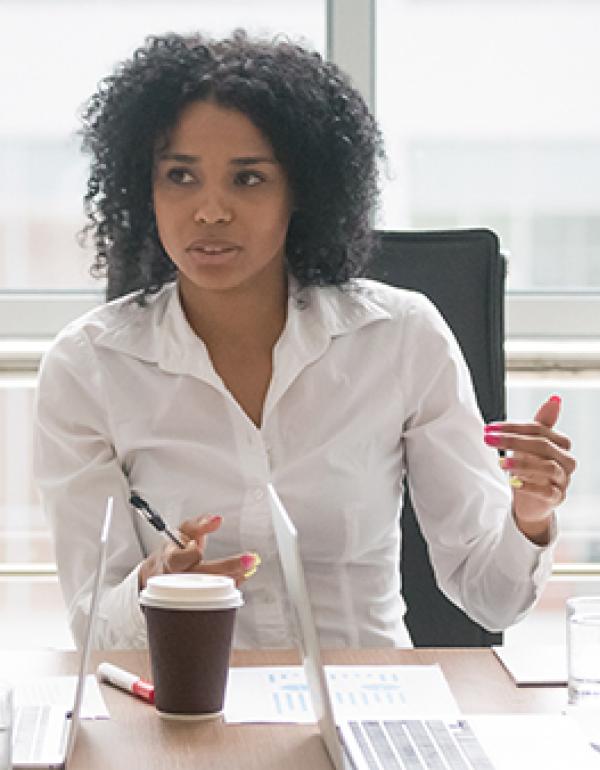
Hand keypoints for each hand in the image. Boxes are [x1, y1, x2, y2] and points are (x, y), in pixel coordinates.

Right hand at [138, 513, 260, 589]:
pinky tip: (242, 577)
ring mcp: (186, 593)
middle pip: (200, 577)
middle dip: (227, 568)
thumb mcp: (183, 532)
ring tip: (250, 568)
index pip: (178, 559)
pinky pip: (215, 597)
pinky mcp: (195, 600)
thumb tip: (216, 519)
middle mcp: (177, 579)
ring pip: (210, 590)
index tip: (198, 545)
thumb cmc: (175, 549)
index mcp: (170, 560)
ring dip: (233, 578)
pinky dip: (230, 585)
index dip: (190, 554)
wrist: (164, 571)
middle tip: (249, 560)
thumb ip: (199, 525)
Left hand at [484, 395, 575, 544]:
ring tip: (501, 463)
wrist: (531, 501)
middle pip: (542, 445)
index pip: (538, 429)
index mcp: (561, 444)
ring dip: (522, 463)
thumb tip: (554, 398)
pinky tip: (513, 482)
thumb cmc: (531, 468)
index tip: (489, 428)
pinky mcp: (557, 498)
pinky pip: (546, 491)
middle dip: (513, 442)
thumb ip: (541, 423)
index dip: (513, 427)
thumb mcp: (531, 445)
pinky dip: (529, 485)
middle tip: (489, 440)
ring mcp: (563, 480)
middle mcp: (566, 461)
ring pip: (547, 467)